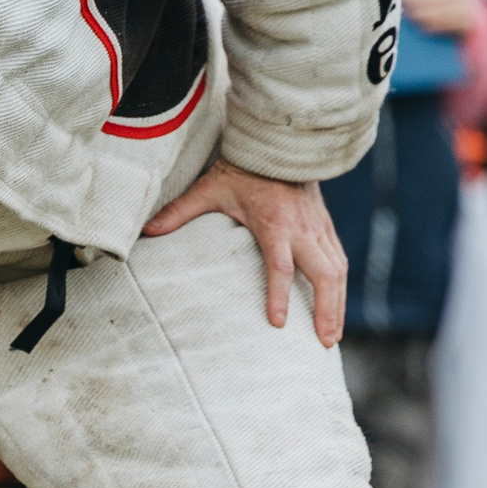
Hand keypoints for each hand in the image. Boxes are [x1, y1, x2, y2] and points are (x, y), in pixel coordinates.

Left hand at [143, 166, 347, 345]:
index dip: (279, 296)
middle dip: (326, 310)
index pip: (280, 266)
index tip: (277, 323)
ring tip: (332, 337)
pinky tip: (337, 308)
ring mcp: (318, 229)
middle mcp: (302, 229)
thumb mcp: (208, 188)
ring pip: (337, 271)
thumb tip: (146, 231)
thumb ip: (179, 211)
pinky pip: (340, 261)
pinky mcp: (326, 227)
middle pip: (323, 275)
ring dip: (337, 305)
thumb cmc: (242, 170)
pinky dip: (340, 288)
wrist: (278, 145)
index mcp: (274, 224)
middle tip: (324, 343)